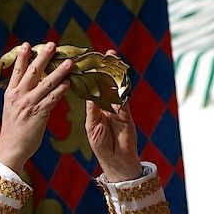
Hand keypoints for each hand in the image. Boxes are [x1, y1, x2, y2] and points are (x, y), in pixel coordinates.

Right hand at [0, 42, 72, 173]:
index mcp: (10, 93)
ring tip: (69, 62)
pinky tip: (68, 83)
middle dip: (43, 57)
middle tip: (52, 45)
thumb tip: (30, 85)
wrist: (11, 148)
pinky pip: (51, 99)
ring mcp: (28, 104)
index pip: (16, 71)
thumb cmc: (13, 131)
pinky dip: (60, 90)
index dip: (22, 57)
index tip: (28, 44)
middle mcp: (18, 96)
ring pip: (45, 83)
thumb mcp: (11, 109)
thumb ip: (19, 96)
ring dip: (58, 71)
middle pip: (32, 72)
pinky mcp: (38, 114)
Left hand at [85, 52, 141, 182]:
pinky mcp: (127, 114)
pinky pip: (124, 99)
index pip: (92, 88)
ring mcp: (118, 108)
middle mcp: (107, 105)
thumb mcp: (93, 127)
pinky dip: (123, 89)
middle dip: (106, 69)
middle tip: (106, 53)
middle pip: (106, 84)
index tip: (86, 62)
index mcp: (95, 108)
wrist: (116, 161)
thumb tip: (90, 94)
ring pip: (116, 88)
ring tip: (114, 59)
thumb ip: (93, 110)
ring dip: (115, 74)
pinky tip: (121, 78)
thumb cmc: (101, 145)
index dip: (90, 76)